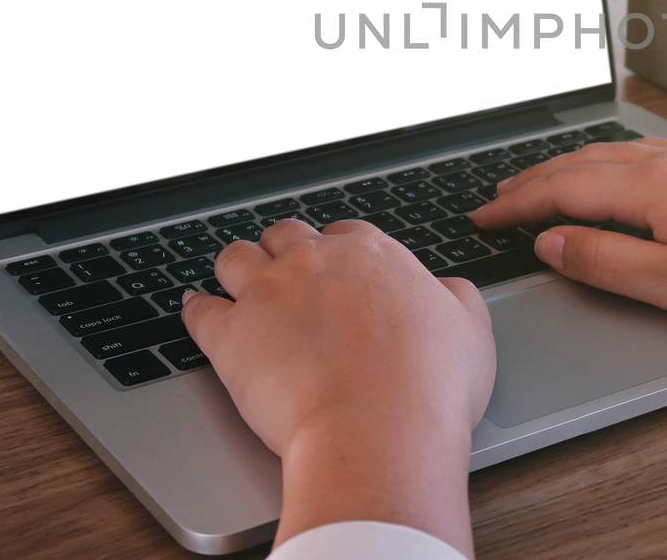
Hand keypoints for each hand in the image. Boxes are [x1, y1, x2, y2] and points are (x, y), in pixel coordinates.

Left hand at [182, 219, 494, 554]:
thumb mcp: (470, 331)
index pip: (344, 234)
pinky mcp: (229, 334)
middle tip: (287, 275)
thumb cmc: (429, 387)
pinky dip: (197, 308)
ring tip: (236, 282)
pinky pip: (199, 309)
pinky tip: (197, 310)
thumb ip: (455, 298)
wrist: (378, 432)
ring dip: (236, 267)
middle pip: (286, 236)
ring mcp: (267, 293)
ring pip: (235, 257)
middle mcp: (314, 261)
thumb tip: (446, 290)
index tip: (337, 273)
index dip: (338, 254)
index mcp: (371, 254)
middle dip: (285, 252)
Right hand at [471, 139, 666, 341]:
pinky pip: (643, 154)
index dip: (516, 204)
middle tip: (496, 200)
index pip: (563, 189)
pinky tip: (614, 175)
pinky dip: (606, 164)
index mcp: (651, 186)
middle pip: (583, 163)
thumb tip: (550, 241)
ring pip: (613, 154)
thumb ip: (604, 260)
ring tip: (541, 184)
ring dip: (568, 168)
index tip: (481, 217)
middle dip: (533, 180)